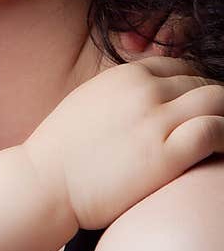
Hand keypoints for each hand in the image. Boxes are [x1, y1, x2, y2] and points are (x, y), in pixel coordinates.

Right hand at [24, 57, 223, 230]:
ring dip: (223, 116)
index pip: (181, 68)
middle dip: (213, 104)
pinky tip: (220, 152)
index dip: (194, 88)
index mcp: (125, 75)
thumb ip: (121, 94)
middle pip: (203, 84)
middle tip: (213, 127)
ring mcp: (156, 120)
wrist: (44, 182)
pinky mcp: (166, 153)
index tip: (195, 109)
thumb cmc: (60, 152)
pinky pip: (215, 131)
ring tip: (220, 140)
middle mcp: (144, 90)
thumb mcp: (88, 101)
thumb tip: (145, 99)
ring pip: (217, 100)